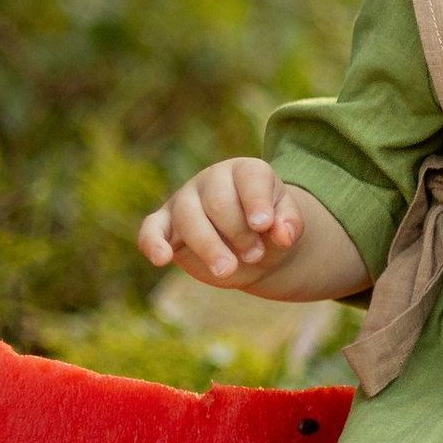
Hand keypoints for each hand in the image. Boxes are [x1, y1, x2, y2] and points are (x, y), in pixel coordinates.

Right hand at [138, 159, 311, 289]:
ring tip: (227, 270)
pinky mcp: (165, 224)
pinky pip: (151, 229)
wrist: (253, 250)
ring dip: (208, 245)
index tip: (263, 224)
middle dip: (238, 233)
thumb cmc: (270, 232)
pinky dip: (153, 243)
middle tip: (255, 255)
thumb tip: (283, 233)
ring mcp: (185, 200)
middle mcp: (212, 179)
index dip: (256, 201)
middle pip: (218, 201)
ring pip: (187, 216)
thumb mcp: (287, 226)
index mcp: (246, 172)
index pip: (249, 178)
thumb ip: (290, 226)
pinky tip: (161, 259)